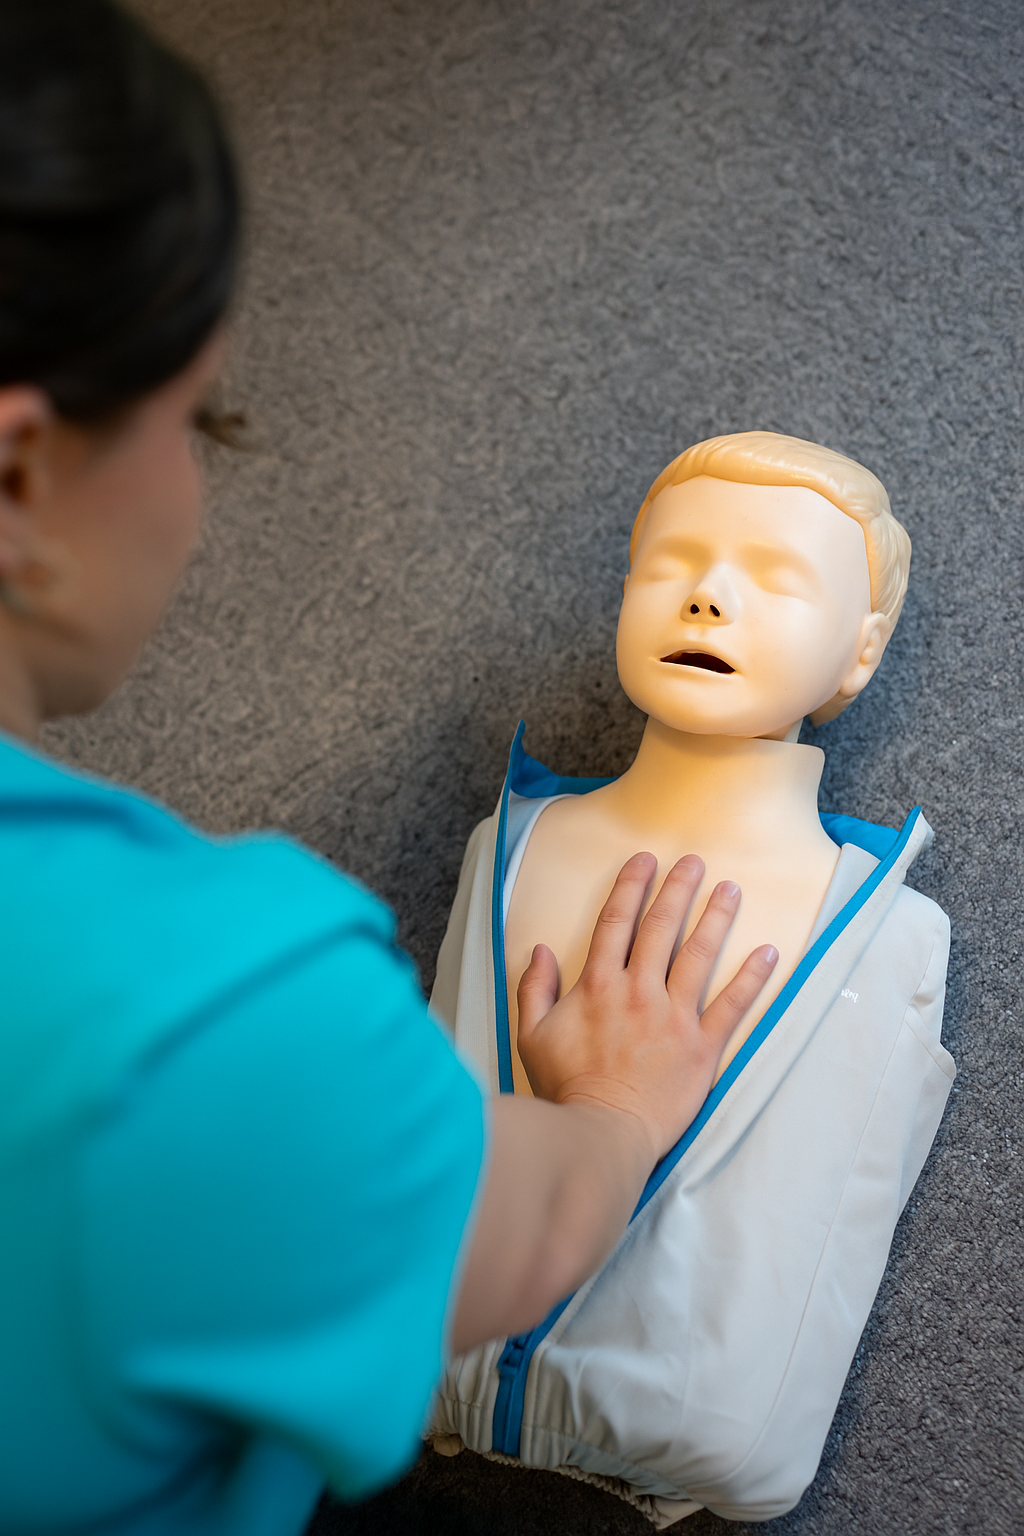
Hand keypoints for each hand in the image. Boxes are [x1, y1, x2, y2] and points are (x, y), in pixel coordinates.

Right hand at [516, 853, 777, 1164]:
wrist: (600, 1132)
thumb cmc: (565, 1088)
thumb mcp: (531, 1035)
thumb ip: (534, 989)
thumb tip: (539, 950)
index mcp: (598, 985)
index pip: (616, 923)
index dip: (631, 887)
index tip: (644, 861)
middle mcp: (638, 992)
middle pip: (661, 928)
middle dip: (677, 889)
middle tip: (693, 861)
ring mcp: (673, 1017)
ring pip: (699, 955)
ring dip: (716, 918)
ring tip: (730, 889)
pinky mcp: (702, 1047)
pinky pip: (732, 1006)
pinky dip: (750, 978)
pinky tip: (765, 953)